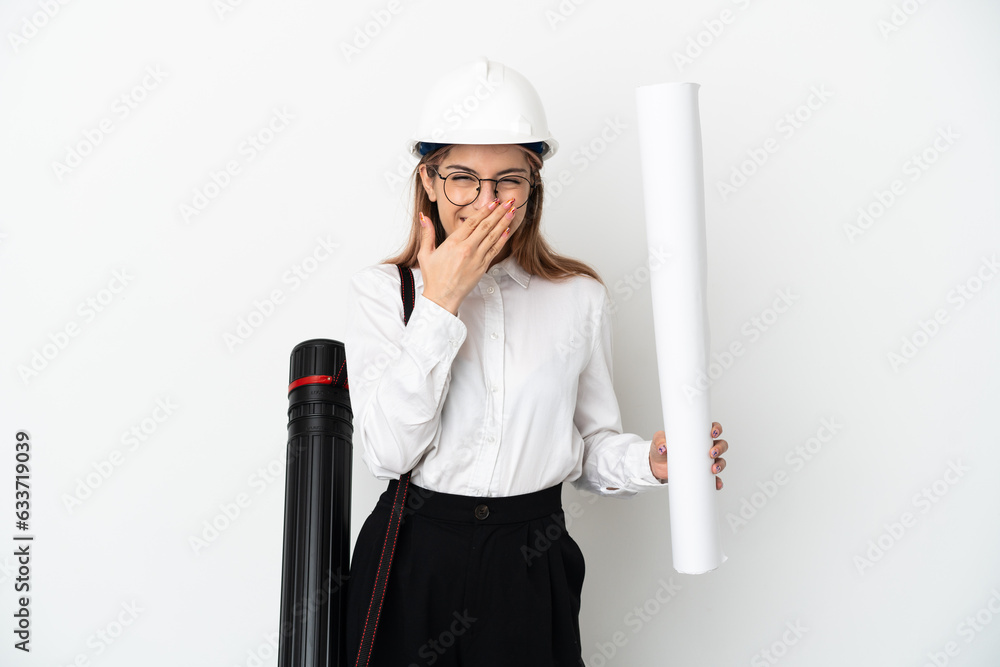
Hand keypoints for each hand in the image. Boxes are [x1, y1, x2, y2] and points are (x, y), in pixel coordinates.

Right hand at [417, 198, 515, 314]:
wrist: (442, 298)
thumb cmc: (434, 277)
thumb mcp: (425, 254)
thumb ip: (427, 234)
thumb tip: (423, 216)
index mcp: (453, 243)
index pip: (472, 222)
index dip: (484, 210)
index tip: (493, 201)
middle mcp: (466, 249)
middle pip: (486, 226)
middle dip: (498, 212)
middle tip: (509, 201)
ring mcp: (476, 258)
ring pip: (493, 236)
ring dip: (504, 222)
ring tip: (512, 210)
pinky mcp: (482, 267)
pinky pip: (494, 250)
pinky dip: (502, 239)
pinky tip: (508, 230)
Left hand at [649, 422, 727, 489]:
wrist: (656, 465)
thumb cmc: (661, 447)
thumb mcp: (659, 441)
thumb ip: (660, 441)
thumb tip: (663, 448)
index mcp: (697, 435)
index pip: (712, 429)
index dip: (717, 429)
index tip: (713, 433)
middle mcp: (704, 447)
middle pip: (721, 445)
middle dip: (720, 448)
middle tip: (711, 453)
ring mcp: (704, 461)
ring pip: (720, 460)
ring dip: (720, 464)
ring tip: (713, 469)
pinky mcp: (701, 474)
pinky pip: (713, 478)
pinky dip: (717, 481)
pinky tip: (716, 484)